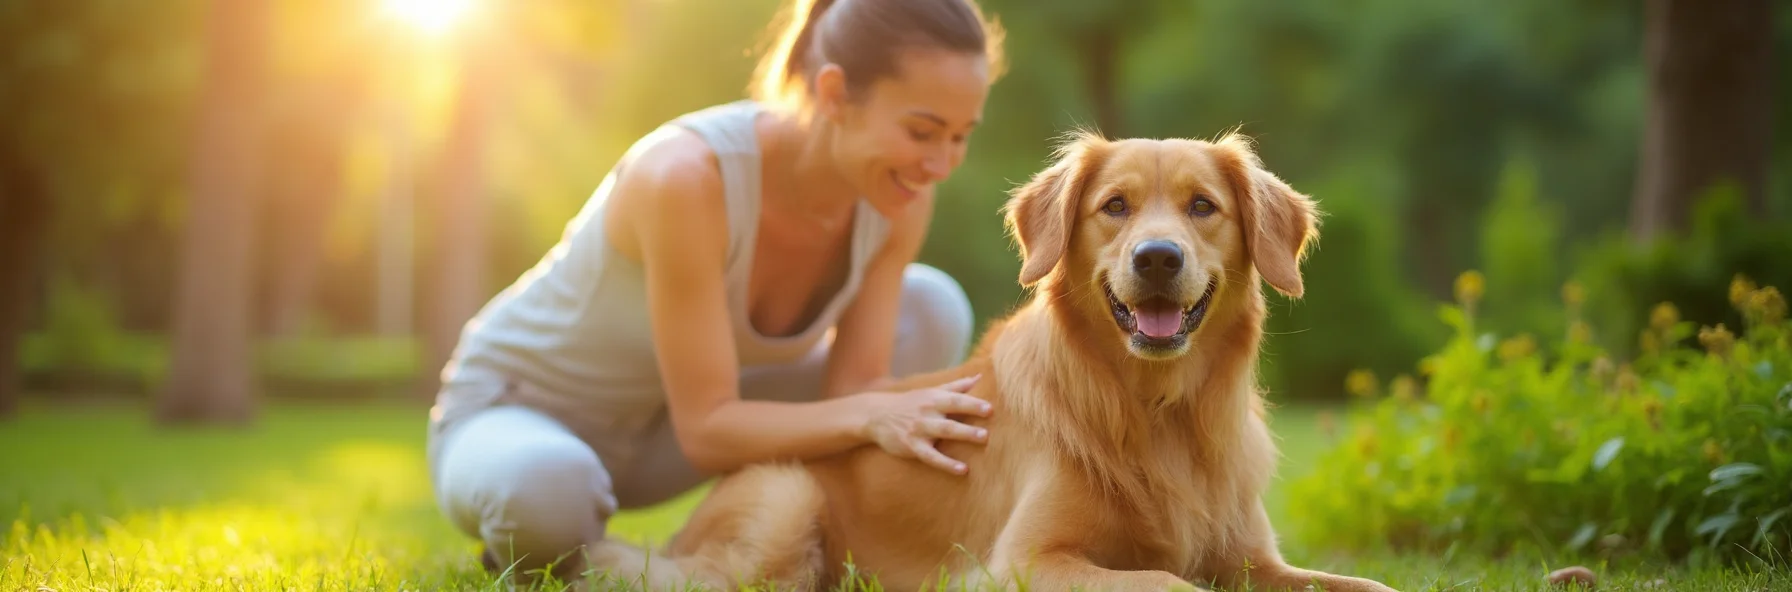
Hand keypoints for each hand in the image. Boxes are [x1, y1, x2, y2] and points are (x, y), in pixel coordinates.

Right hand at [855, 375, 992, 474]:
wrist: (877, 415)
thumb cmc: (910, 403)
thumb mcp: (930, 391)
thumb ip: (956, 386)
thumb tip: (980, 377)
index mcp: (934, 399)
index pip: (956, 399)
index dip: (973, 404)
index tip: (990, 409)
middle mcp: (927, 413)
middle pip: (951, 418)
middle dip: (969, 425)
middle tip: (987, 432)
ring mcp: (919, 430)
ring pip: (943, 434)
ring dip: (962, 437)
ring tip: (982, 441)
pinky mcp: (912, 447)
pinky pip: (931, 457)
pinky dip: (946, 464)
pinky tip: (962, 470)